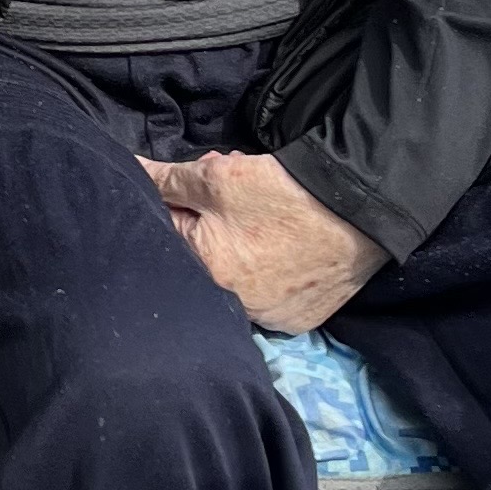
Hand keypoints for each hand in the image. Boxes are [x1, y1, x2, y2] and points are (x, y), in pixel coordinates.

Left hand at [142, 149, 385, 332]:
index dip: (178, 202)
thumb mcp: (215, 176)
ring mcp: (272, 317)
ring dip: (237, 239)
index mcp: (208, 274)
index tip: (196, 183)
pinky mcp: (300, 318)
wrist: (362, 210)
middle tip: (232, 191)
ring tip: (261, 208)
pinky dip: (267, 263)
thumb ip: (164, 179)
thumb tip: (128, 171)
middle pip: (203, 255)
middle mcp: (237, 307)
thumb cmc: (282, 194)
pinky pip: (268, 289)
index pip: (168, 233)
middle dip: (207, 218)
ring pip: (235, 271)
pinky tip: (281, 239)